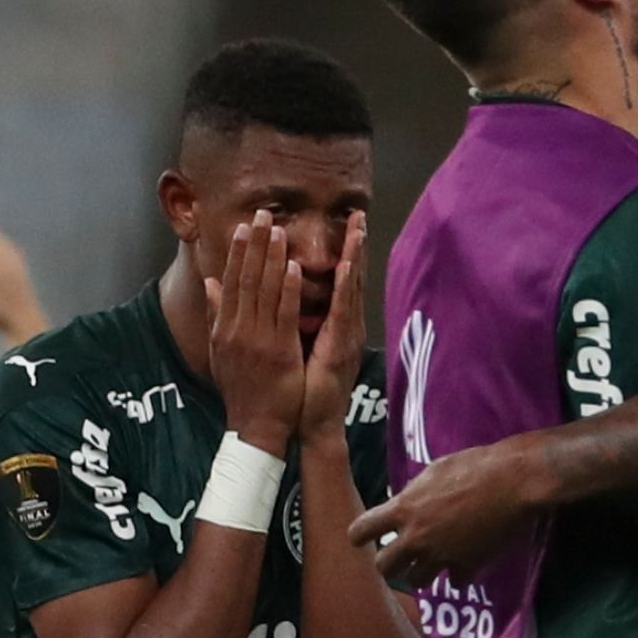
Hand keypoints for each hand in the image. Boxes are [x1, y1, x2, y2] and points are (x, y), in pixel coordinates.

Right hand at [204, 211, 305, 453]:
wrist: (255, 425)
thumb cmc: (243, 388)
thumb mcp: (222, 349)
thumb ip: (217, 314)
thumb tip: (210, 283)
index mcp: (226, 327)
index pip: (231, 281)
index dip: (238, 252)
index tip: (244, 225)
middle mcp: (237, 329)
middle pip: (245, 278)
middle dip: (254, 244)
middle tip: (261, 214)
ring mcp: (257, 339)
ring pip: (263, 291)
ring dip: (270, 258)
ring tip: (277, 229)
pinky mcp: (278, 350)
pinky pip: (283, 314)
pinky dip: (287, 289)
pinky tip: (293, 267)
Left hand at [300, 211, 366, 441]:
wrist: (313, 423)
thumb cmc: (302, 389)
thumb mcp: (294, 348)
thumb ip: (289, 321)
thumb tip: (279, 300)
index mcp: (332, 323)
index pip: (336, 280)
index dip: (340, 250)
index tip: (342, 222)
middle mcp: (343, 324)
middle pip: (349, 276)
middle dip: (353, 244)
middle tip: (358, 213)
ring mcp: (345, 334)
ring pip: (350, 288)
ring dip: (354, 256)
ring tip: (357, 228)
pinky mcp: (340, 345)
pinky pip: (342, 310)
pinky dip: (344, 285)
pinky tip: (346, 264)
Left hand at [350, 439, 527, 585]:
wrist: (513, 480)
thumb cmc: (474, 465)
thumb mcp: (435, 470)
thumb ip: (416, 492)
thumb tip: (408, 500)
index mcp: (403, 509)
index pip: (360, 531)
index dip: (360, 535)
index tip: (365, 537)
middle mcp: (416, 537)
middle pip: (384, 566)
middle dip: (391, 562)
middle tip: (402, 555)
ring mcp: (441, 555)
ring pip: (417, 580)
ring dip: (423, 571)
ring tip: (434, 560)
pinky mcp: (467, 565)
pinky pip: (456, 582)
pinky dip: (460, 573)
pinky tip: (467, 561)